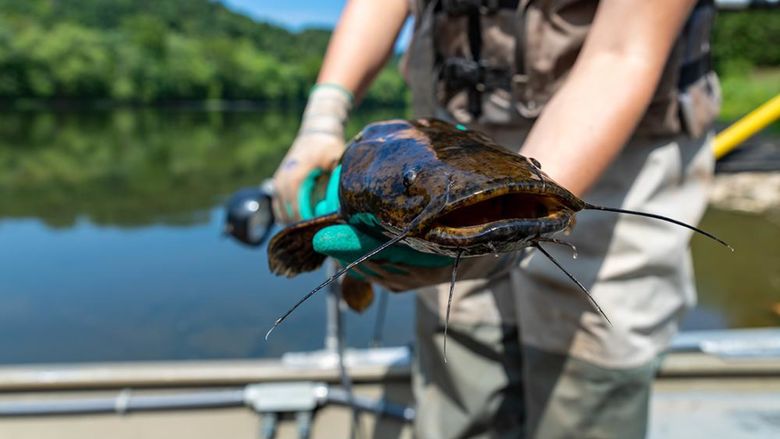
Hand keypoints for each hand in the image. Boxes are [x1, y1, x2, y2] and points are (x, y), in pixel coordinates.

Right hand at [271, 84, 351, 223]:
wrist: (315, 132)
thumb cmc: (328, 146)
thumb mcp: (337, 158)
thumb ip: (337, 178)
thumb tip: (341, 202)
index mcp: (296, 174)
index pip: (297, 204)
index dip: (307, 219)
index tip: (319, 230)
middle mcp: (283, 179)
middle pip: (288, 211)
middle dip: (302, 225)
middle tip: (318, 237)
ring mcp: (278, 181)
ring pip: (281, 212)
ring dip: (294, 223)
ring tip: (311, 232)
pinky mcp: (277, 184)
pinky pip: (279, 207)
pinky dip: (288, 216)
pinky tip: (302, 224)